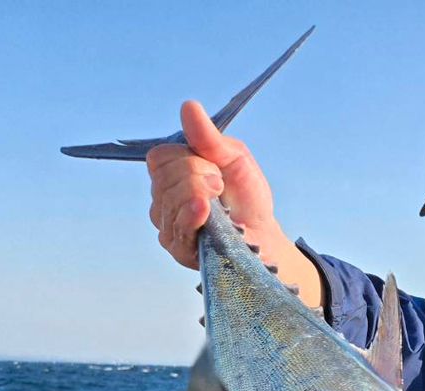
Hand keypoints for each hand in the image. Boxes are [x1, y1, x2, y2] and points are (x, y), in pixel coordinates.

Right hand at [147, 101, 322, 305]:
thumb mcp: (233, 158)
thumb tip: (189, 106)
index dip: (187, 160)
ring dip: (200, 196)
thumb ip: (208, 137)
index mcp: (174, 175)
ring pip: (169, 200)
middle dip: (197, 178)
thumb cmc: (247, 199)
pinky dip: (194, 216)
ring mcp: (168, 226)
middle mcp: (164, 200)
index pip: (159, 158)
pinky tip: (208, 215)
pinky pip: (177, 227)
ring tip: (221, 208)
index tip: (216, 170)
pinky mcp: (177, 249)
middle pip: (164, 177)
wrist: (264, 236)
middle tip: (221, 189)